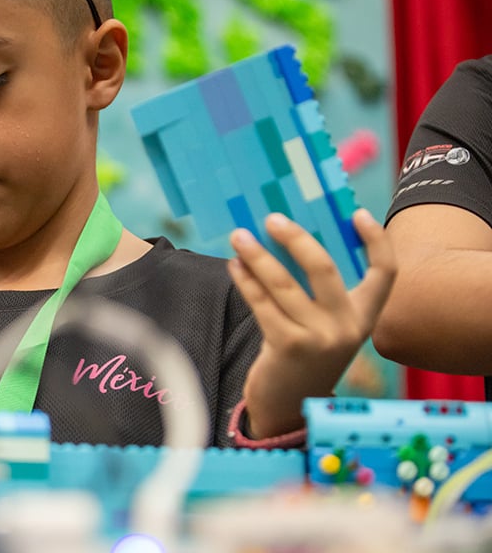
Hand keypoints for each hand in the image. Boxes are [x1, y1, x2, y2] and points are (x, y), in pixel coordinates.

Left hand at [228, 209, 395, 438]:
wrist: (289, 407)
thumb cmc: (304, 355)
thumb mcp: (325, 326)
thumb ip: (318, 293)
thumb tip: (286, 238)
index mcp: (364, 317)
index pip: (385, 273)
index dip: (377, 240)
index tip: (357, 213)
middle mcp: (348, 327)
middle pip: (324, 268)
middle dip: (296, 238)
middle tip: (272, 219)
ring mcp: (320, 338)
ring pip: (283, 283)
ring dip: (257, 256)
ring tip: (239, 237)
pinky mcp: (288, 346)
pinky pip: (262, 303)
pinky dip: (245, 281)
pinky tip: (234, 267)